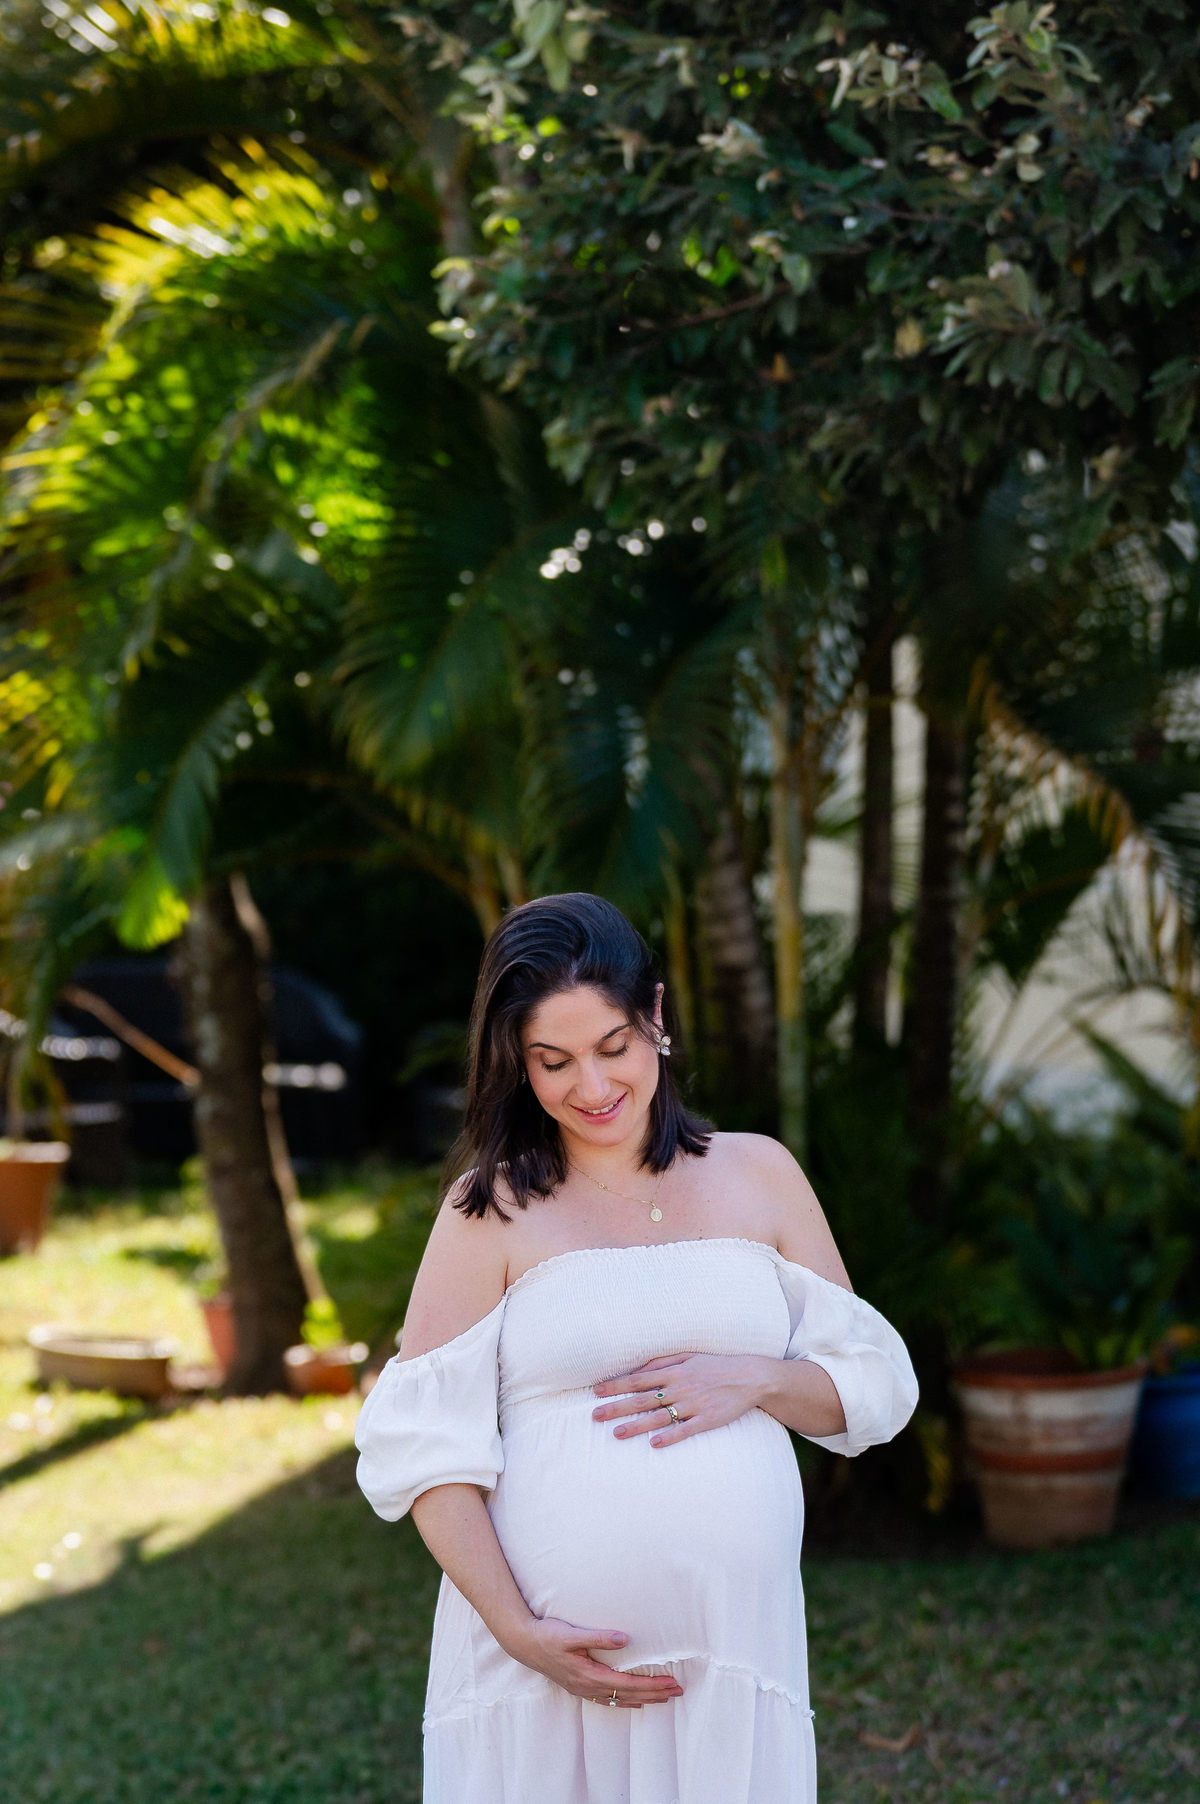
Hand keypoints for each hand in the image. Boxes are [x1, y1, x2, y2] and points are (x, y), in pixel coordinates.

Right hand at [504, 1616, 683, 1707]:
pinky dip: (625, 1702)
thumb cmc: (548, 1635)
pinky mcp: (579, 1687)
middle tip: (678, 1691)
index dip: (652, 1685)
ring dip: (643, 1699)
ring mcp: (584, 1690)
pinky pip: (608, 1700)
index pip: (629, 1684)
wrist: (524, 1644)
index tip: (672, 1683)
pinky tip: (633, 1702)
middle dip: (655, 1694)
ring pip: (620, 1700)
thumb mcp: (572, 1634)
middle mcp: (589, 1687)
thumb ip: (599, 1636)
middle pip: (629, 1696)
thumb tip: (625, 1639)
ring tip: (664, 1699)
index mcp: (590, 1675)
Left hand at [592, 1352, 768, 1447]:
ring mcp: (693, 1405)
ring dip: (636, 1426)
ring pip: (659, 1417)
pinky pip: (685, 1430)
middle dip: (617, 1407)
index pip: (638, 1379)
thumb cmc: (716, 1365)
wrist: (750, 1376)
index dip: (616, 1385)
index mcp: (674, 1372)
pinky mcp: (707, 1419)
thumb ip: (663, 1363)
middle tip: (595, 1415)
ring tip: (616, 1433)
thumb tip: (638, 1370)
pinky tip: (655, 1444)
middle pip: (642, 1399)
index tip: (597, 1391)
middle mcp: (680, 1388)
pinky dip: (670, 1437)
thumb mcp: (688, 1356)